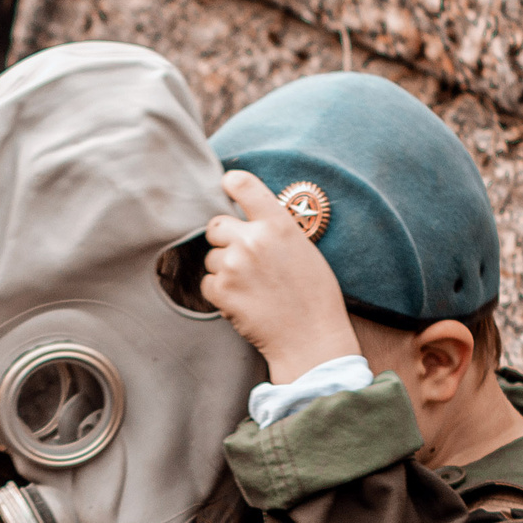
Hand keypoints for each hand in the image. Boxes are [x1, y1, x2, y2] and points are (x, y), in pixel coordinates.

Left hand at [201, 171, 361, 383]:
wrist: (311, 339)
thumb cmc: (314, 296)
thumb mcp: (303, 249)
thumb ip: (274, 229)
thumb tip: (248, 219)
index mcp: (278, 223)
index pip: (243, 184)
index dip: (231, 183)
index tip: (227, 186)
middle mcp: (252, 239)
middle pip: (216, 225)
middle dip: (225, 239)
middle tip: (244, 258)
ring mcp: (233, 265)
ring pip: (211, 257)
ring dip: (223, 269)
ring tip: (251, 286)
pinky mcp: (221, 291)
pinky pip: (207, 283)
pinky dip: (220, 293)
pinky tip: (244, 301)